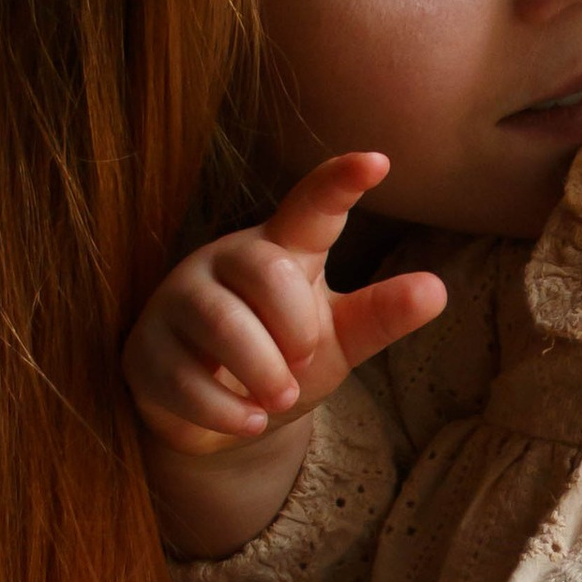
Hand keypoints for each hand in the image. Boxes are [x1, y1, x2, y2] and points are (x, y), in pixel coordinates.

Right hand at [123, 152, 446, 456]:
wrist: (216, 415)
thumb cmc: (281, 355)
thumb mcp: (339, 338)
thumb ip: (380, 315)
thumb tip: (437, 291)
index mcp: (280, 249)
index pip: (309, 208)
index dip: (339, 184)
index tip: (377, 162)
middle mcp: (224, 261)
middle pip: (265, 271)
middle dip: (294, 328)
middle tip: (303, 360)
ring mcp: (178, 303)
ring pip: (221, 324)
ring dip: (262, 370)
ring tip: (278, 397)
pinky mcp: (144, 351)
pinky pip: (184, 376)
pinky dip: (226, 408)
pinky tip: (248, 419)